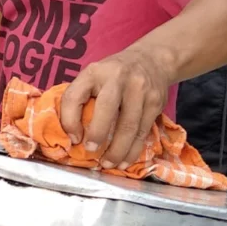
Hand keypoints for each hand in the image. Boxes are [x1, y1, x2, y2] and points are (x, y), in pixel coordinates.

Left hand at [60, 48, 172, 169]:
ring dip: (118, 150)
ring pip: (129, 126)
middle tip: (92, 153)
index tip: (74, 139)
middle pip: (107, 111)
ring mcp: (140, 90)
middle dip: (98, 135)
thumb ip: (78, 99)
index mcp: (95, 72)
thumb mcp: (91, 77)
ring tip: (108, 165)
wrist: (152, 61)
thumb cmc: (113, 75)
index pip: (75, 96)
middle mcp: (118, 78)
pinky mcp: (156, 103)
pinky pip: (143, 131)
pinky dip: (133, 150)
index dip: (70, 121)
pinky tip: (125, 160)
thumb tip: (73, 136)